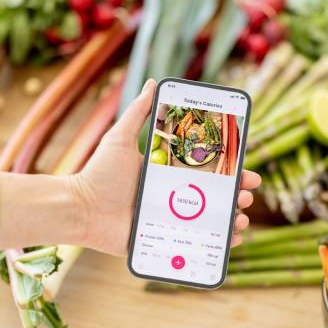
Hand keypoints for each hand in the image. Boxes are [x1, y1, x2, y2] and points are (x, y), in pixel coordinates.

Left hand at [70, 78, 260, 255]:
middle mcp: (172, 198)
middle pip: (215, 198)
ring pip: (210, 222)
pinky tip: (230, 241)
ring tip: (241, 218)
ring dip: (232, 221)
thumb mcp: (120, 138)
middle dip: (237, 197)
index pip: (208, 173)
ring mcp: (169, 220)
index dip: (231, 173)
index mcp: (168, 175)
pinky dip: (216, 245)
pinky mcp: (162, 241)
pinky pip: (195, 245)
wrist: (80, 209)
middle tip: (246, 197)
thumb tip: (152, 82)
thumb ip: (138, 112)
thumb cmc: (98, 174)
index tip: (247, 172)